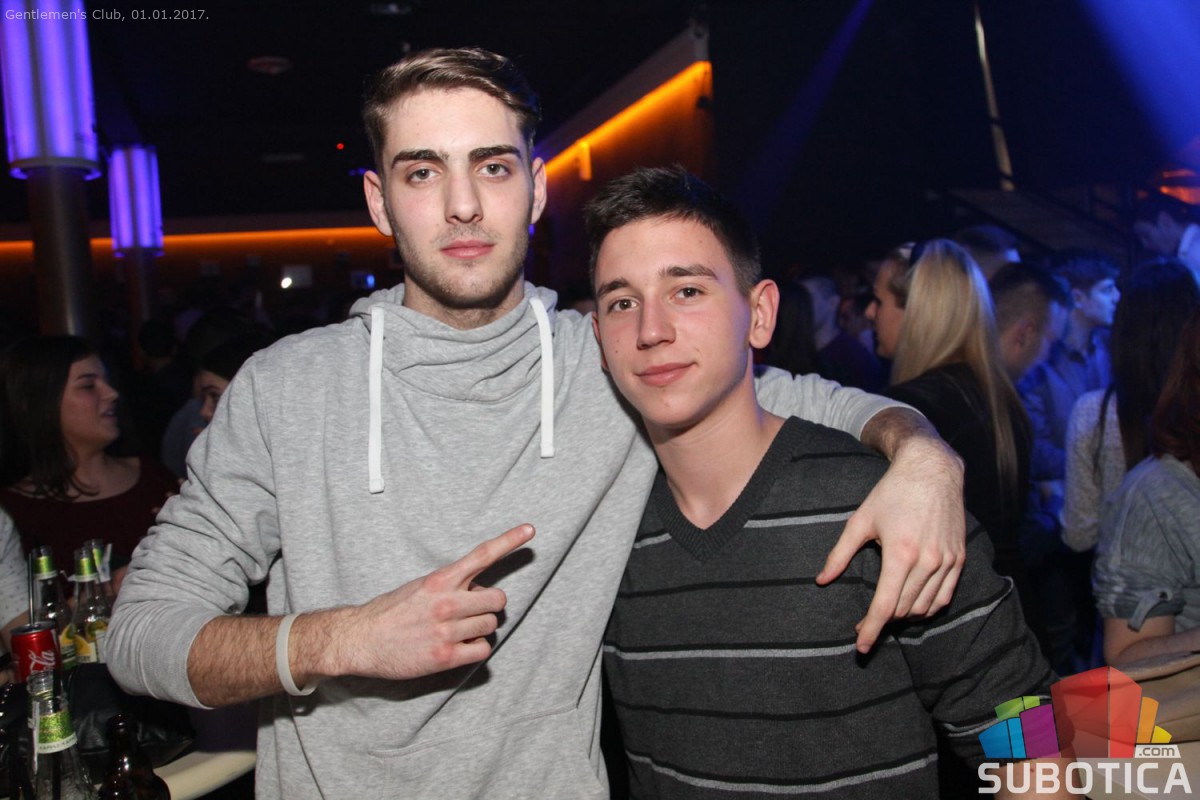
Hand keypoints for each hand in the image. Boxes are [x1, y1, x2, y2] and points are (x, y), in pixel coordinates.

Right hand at [328, 524, 534, 680]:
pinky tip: (459, 646)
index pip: (482, 555)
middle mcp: (446, 603)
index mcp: (440, 580)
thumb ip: (450, 585)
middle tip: (472, 610)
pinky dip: (475, 649)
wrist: (361, 639)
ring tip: (456, 630)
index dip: (509, 541)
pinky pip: (482, 650)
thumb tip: (478, 590)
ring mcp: (447, 631)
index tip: (530, 530)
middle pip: (498, 599)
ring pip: (491, 626)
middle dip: (489, 605)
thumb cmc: (391, 611)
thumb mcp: (420, 586)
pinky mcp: (445, 657)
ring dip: (479, 628)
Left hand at [817, 435, 964, 652]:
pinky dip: (928, 608)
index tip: (861, 646)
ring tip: (886, 613)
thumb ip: (839, 554)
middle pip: (903, 610)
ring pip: (925, 607)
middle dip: (882, 622)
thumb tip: (821, 580)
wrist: (932, 470)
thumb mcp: (860, 521)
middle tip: (865, 624)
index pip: (884, 605)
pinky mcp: (959, 558)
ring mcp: (947, 561)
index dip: (871, 630)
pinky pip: (944, 597)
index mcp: (900, 553)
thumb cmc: (891, 493)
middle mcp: (927, 561)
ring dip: (904, 617)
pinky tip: (913, 607)